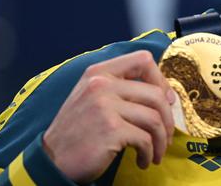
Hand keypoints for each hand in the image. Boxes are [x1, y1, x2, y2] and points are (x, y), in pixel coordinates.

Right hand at [42, 50, 175, 183]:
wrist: (52, 160)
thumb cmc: (78, 131)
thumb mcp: (92, 97)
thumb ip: (120, 88)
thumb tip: (163, 94)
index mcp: (98, 72)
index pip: (142, 60)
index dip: (161, 80)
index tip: (166, 100)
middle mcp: (101, 84)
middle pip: (156, 94)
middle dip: (168, 119)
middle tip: (165, 137)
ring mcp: (105, 106)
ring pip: (154, 119)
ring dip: (160, 141)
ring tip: (156, 153)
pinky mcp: (111, 130)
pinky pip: (145, 139)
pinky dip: (149, 153)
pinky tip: (142, 161)